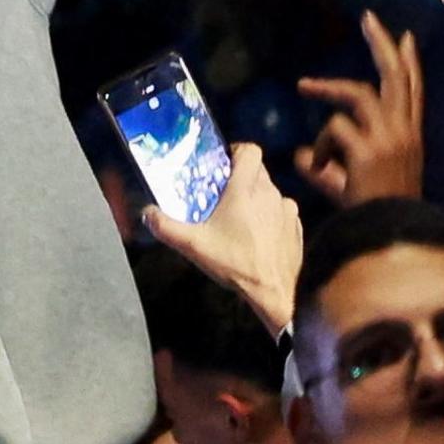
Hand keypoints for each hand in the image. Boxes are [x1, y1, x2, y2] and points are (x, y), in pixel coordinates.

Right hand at [142, 145, 305, 331]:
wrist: (273, 293)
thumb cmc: (235, 265)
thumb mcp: (193, 246)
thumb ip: (166, 227)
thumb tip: (147, 213)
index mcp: (246, 189)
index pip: (250, 150)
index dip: (236, 151)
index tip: (223, 164)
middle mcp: (270, 193)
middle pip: (257, 171)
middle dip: (240, 179)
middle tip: (222, 197)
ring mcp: (286, 210)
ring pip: (269, 192)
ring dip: (256, 199)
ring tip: (239, 221)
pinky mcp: (296, 227)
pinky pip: (281, 212)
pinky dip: (270, 218)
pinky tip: (258, 237)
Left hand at [297, 9, 427, 204]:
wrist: (387, 241)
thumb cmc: (373, 216)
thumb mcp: (350, 184)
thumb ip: (327, 167)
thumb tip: (300, 155)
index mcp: (410, 138)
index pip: (413, 91)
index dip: (409, 63)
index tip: (405, 36)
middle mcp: (405, 133)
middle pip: (396, 77)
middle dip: (381, 44)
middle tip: (368, 18)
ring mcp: (389, 139)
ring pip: (359, 94)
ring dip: (329, 89)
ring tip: (304, 86)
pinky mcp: (370, 150)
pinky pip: (336, 129)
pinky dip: (323, 145)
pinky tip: (318, 163)